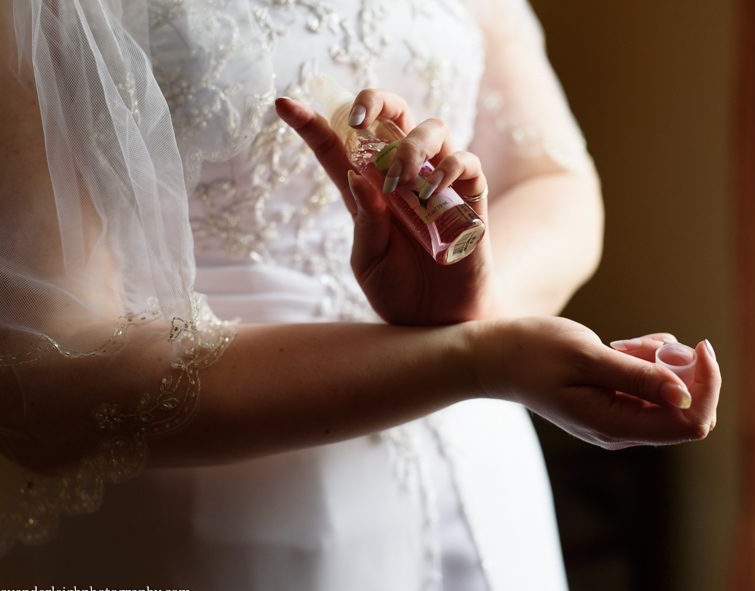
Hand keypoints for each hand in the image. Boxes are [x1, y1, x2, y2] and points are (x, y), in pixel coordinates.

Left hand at [276, 91, 495, 325]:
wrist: (435, 324)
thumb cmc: (398, 291)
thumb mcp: (367, 260)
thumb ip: (365, 221)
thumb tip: (358, 176)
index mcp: (367, 190)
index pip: (337, 146)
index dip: (310, 122)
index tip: (283, 105)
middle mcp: (403, 177)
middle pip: (393, 115)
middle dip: (374, 101)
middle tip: (357, 121)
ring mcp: (438, 183)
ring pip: (432, 129)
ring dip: (411, 146)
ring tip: (400, 181)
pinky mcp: (470, 197)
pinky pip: (465, 161)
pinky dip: (449, 166)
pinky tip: (432, 189)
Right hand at [471, 319, 720, 448]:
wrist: (493, 358)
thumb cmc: (532, 353)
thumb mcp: (586, 356)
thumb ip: (638, 376)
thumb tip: (687, 396)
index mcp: (616, 426)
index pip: (692, 423)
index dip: (707, 384)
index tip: (698, 346)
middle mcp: (622, 431)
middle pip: (687, 409)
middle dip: (681, 370)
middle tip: (643, 343)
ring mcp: (618, 420)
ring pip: (670, 395)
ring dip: (659, 362)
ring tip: (621, 344)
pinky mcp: (612, 405)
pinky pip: (649, 387)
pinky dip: (646, 361)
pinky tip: (620, 346)